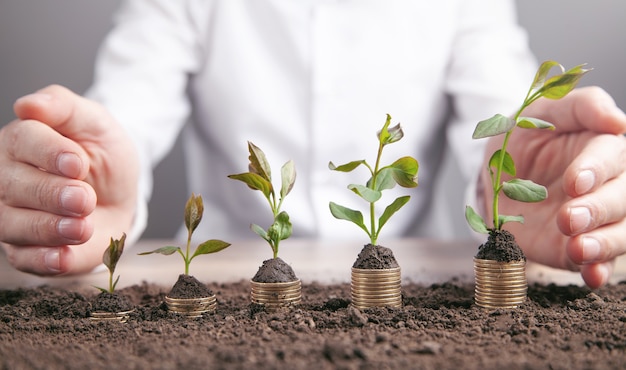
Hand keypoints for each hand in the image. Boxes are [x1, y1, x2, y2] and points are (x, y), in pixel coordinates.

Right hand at [0, 85, 138, 275]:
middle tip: (84, 198)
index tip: (77, 164)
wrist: (121, 192)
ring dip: (48, 228)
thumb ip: (64, 106)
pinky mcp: (26, 248)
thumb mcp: (95, 121)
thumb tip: (28, 104)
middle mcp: (7, 178)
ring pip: (12, 225)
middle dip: (51, 194)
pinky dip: (42, 260)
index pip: (23, 142)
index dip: (49, 153)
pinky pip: (24, 258)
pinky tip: (63, 257)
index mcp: (21, 140)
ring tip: (82, 227)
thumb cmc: (103, 153)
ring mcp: (12, 215)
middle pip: (14, 186)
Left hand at [482, 86, 625, 287]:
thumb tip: (618, 121)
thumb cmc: (523, 137)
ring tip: (579, 248)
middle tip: (569, 217)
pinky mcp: (579, 246)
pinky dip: (599, 271)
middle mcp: (608, 186)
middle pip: (623, 199)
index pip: (613, 156)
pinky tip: (592, 276)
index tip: (576, 181)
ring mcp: (596, 220)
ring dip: (605, 244)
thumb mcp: (540, 112)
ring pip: (621, 233)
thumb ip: (579, 107)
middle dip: (599, 209)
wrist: (496, 176)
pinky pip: (598, 262)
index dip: (597, 169)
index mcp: (603, 148)